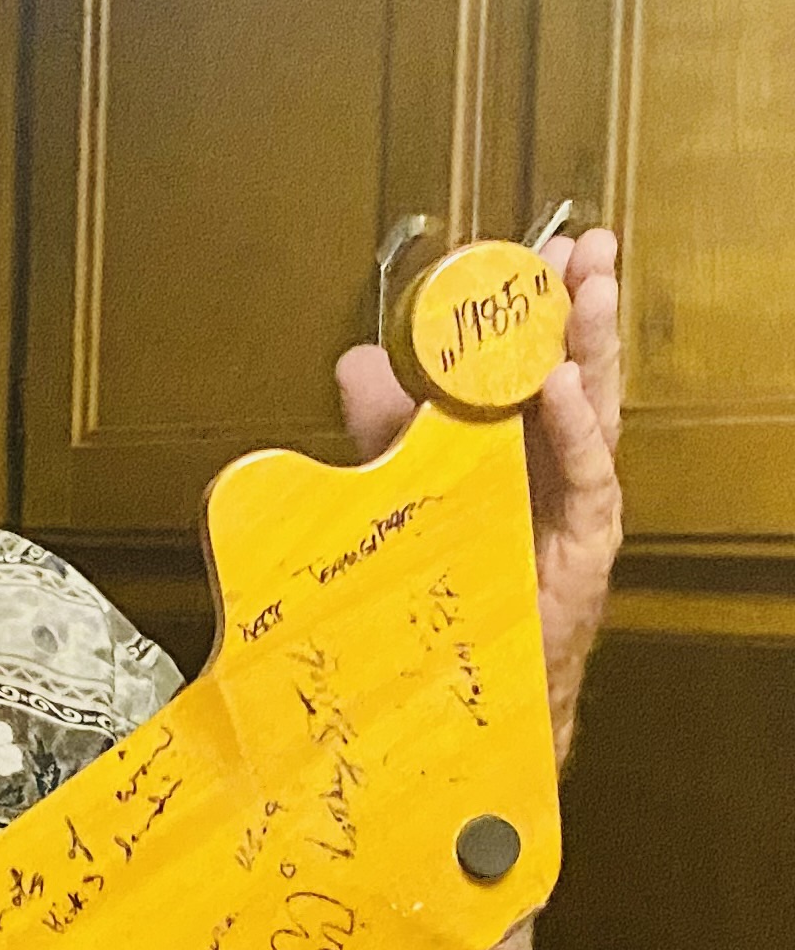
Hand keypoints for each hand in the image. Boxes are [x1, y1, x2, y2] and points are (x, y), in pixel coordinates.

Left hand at [335, 226, 623, 757]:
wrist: (467, 703)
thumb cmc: (445, 604)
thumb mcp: (399, 500)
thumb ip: (384, 435)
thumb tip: (357, 364)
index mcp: (511, 453)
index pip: (528, 366)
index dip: (530, 311)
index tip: (522, 254)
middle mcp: (549, 472)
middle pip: (573, 372)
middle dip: (577, 307)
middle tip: (577, 246)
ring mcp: (572, 507)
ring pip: (592, 410)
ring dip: (590, 345)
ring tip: (588, 284)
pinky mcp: (581, 547)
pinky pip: (586, 477)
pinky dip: (574, 427)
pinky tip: (563, 384)